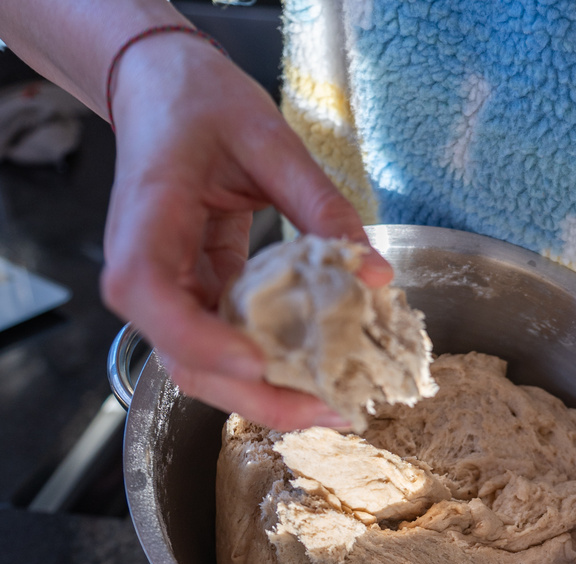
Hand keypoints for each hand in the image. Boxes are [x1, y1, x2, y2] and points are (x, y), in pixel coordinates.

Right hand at [101, 33, 391, 429]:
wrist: (162, 87)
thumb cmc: (199, 102)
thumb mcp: (269, 140)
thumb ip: (321, 206)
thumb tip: (375, 273)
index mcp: (145, 222)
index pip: (152, 296)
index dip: (202, 340)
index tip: (260, 363)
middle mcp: (146, 269)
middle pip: (184, 358)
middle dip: (257, 396)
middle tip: (332, 410)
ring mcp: (170, 289)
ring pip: (207, 364)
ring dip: (269, 391)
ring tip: (335, 402)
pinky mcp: (198, 293)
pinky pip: (229, 341)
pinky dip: (272, 362)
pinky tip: (321, 369)